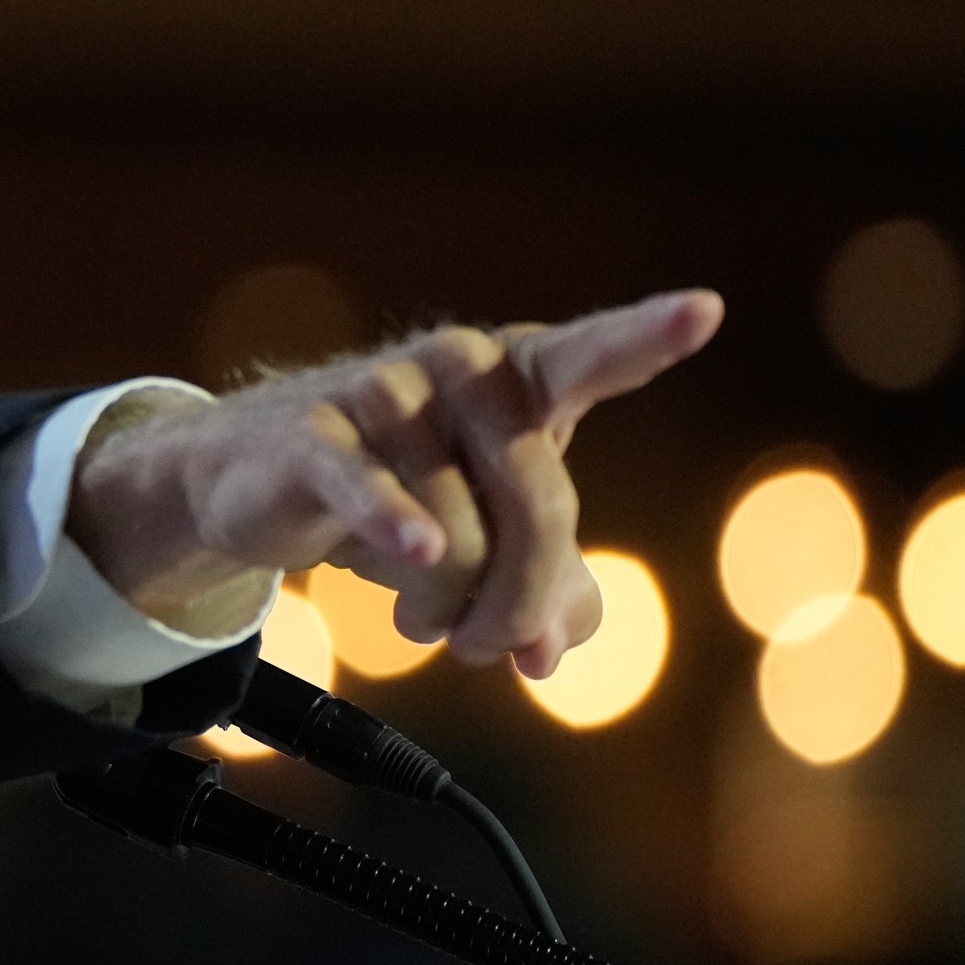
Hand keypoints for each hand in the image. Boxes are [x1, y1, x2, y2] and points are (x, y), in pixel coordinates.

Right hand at [67, 289, 724, 677]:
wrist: (259, 478)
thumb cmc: (402, 495)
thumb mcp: (492, 543)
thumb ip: (550, 593)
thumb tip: (550, 653)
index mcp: (522, 376)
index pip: (590, 357)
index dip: (645, 337)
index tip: (704, 312)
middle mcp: (461, 365)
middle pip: (539, 504)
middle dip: (522, 601)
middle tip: (490, 650)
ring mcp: (384, 390)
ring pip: (455, 534)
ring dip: (444, 608)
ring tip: (423, 622)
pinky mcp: (314, 432)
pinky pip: (369, 492)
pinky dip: (395, 526)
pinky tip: (416, 550)